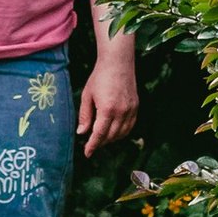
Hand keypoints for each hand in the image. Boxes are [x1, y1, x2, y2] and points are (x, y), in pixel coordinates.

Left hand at [75, 37, 139, 158]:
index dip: (92, 146)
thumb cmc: (100, 77)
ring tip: (101, 138)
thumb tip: (81, 133)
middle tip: (91, 144)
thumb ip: (85, 116)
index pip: (100, 135)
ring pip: (122, 133)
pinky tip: (114, 131)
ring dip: (111, 139)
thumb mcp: (87, 95)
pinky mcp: (136, 107)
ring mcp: (131, 110)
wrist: (118, 62)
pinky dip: (122, 132)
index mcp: (107, 109)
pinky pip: (130, 126)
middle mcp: (122, 112)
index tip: (87, 154)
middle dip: (100, 143)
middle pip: (111, 136)